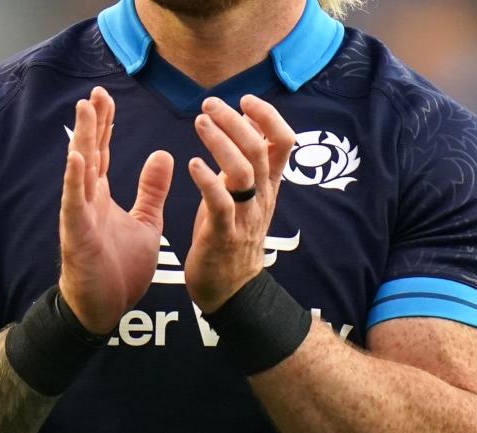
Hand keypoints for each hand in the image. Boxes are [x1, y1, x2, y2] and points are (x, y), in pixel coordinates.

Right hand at [60, 86, 174, 333]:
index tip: (107, 98)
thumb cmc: (120, 268)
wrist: (105, 307)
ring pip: (79, 171)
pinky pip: (74, 204)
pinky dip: (75, 181)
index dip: (105, 126)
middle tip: (96, 92)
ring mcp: (79, 216)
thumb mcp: (146, 222)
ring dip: (82, 140)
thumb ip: (151, 190)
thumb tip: (162, 155)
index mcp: (102, 197)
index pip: (104, 153)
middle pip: (90, 153)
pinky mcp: (77, 235)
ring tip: (85, 111)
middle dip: (93, 123)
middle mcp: (87, 200)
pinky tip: (77, 159)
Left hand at [184, 95, 295, 313]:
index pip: (284, 142)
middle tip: (209, 104)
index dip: (268, 116)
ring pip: (244, 173)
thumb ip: (249, 159)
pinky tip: (192, 164)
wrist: (231, 288)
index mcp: (269, 185)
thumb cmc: (232, 233)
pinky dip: (208, 181)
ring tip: (200, 122)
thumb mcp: (245, 192)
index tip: (245, 99)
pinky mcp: (223, 235)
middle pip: (260, 150)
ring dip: (221, 144)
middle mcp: (262, 197)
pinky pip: (221, 205)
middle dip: (235, 122)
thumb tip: (247, 120)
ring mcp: (245, 217)